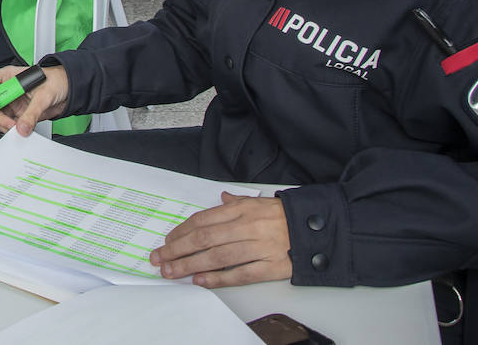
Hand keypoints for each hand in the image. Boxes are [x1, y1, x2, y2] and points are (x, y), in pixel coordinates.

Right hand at [0, 65, 69, 135]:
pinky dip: (11, 130)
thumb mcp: (44, 95)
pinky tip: (21, 129)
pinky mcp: (17, 114)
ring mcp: (11, 103)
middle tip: (9, 122)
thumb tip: (22, 128)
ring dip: (4, 125)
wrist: (68, 90)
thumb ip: (32, 113)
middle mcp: (6, 90)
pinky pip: (7, 124)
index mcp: (8, 76)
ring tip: (18, 127)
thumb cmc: (56, 81)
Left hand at [150, 192, 292, 287]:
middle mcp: (248, 227)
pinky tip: (201, 280)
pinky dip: (219, 278)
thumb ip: (236, 203)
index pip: (203, 220)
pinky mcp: (272, 267)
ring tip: (172, 271)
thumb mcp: (259, 202)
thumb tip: (221, 198)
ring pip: (217, 257)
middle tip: (159, 259)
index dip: (181, 232)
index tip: (167, 242)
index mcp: (242, 210)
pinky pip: (240, 274)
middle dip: (177, 250)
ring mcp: (259, 248)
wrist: (318, 230)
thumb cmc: (285, 216)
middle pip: (204, 239)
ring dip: (190, 265)